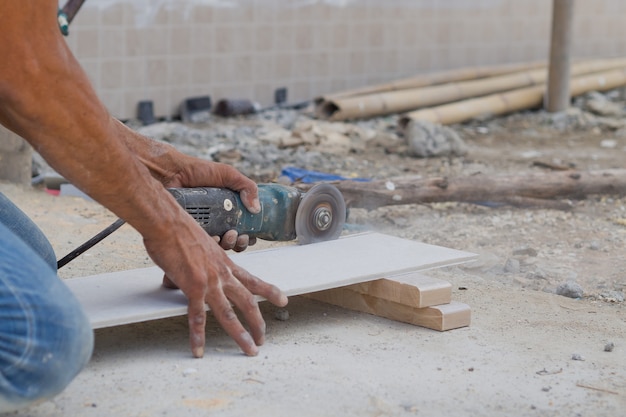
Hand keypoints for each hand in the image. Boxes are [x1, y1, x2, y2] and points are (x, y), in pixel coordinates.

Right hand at [146, 217, 287, 357]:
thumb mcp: (201, 246)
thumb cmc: (179, 230)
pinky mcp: (193, 288)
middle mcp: (222, 274)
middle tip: (262, 338)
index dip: (269, 291)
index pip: (252, 280)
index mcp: (225, 263)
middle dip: (258, 322)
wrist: (167, 223)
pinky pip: (197, 317)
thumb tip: (193, 270)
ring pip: (230, 314)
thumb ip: (202, 261)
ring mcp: (210, 282)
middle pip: (248, 302)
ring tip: (249, 349)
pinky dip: (198, 335)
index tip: (282, 299)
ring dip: (240, 334)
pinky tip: (199, 349)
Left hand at [163, 158, 259, 251]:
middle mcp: (216, 220)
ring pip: (219, 246)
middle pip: (233, 242)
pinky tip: (213, 238)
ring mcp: (203, 227)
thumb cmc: (198, 171)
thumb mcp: (228, 174)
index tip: (250, 235)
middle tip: (238, 235)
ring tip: (228, 235)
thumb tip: (256, 208)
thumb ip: (246, 186)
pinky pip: (202, 244)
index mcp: (227, 209)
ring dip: (228, 245)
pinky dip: (211, 244)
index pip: (243, 229)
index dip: (249, 236)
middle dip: (240, 243)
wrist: (172, 172)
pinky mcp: (190, 230)